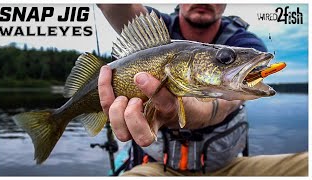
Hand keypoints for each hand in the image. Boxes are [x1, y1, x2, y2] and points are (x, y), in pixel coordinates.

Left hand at [98, 65, 241, 146]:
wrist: (181, 105)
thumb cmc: (187, 91)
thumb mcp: (194, 81)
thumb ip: (199, 70)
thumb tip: (220, 56)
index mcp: (175, 113)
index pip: (164, 105)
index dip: (153, 91)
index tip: (142, 75)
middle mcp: (156, 122)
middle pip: (142, 137)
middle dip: (132, 118)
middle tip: (133, 100)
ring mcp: (140, 120)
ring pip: (122, 134)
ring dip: (115, 113)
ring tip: (121, 96)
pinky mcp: (125, 113)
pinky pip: (109, 110)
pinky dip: (104, 92)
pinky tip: (107, 71)